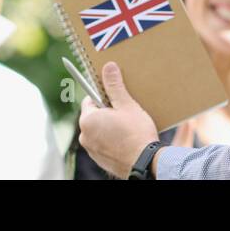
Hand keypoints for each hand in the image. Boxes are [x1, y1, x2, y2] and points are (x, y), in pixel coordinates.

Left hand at [78, 62, 160, 178]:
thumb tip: (108, 67)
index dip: (104, 95)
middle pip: (94, 115)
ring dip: (110, 126)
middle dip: (108, 112)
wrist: (145, 163)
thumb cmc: (136, 134)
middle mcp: (84, 136)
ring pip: (99, 130)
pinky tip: (126, 139)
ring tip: (128, 127)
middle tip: (125, 112)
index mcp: (88, 120)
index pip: (90, 99)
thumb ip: (115, 86)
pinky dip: (112, 140)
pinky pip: (103, 144)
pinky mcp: (100, 160)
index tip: (116, 96)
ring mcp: (91, 150)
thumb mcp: (127, 106)